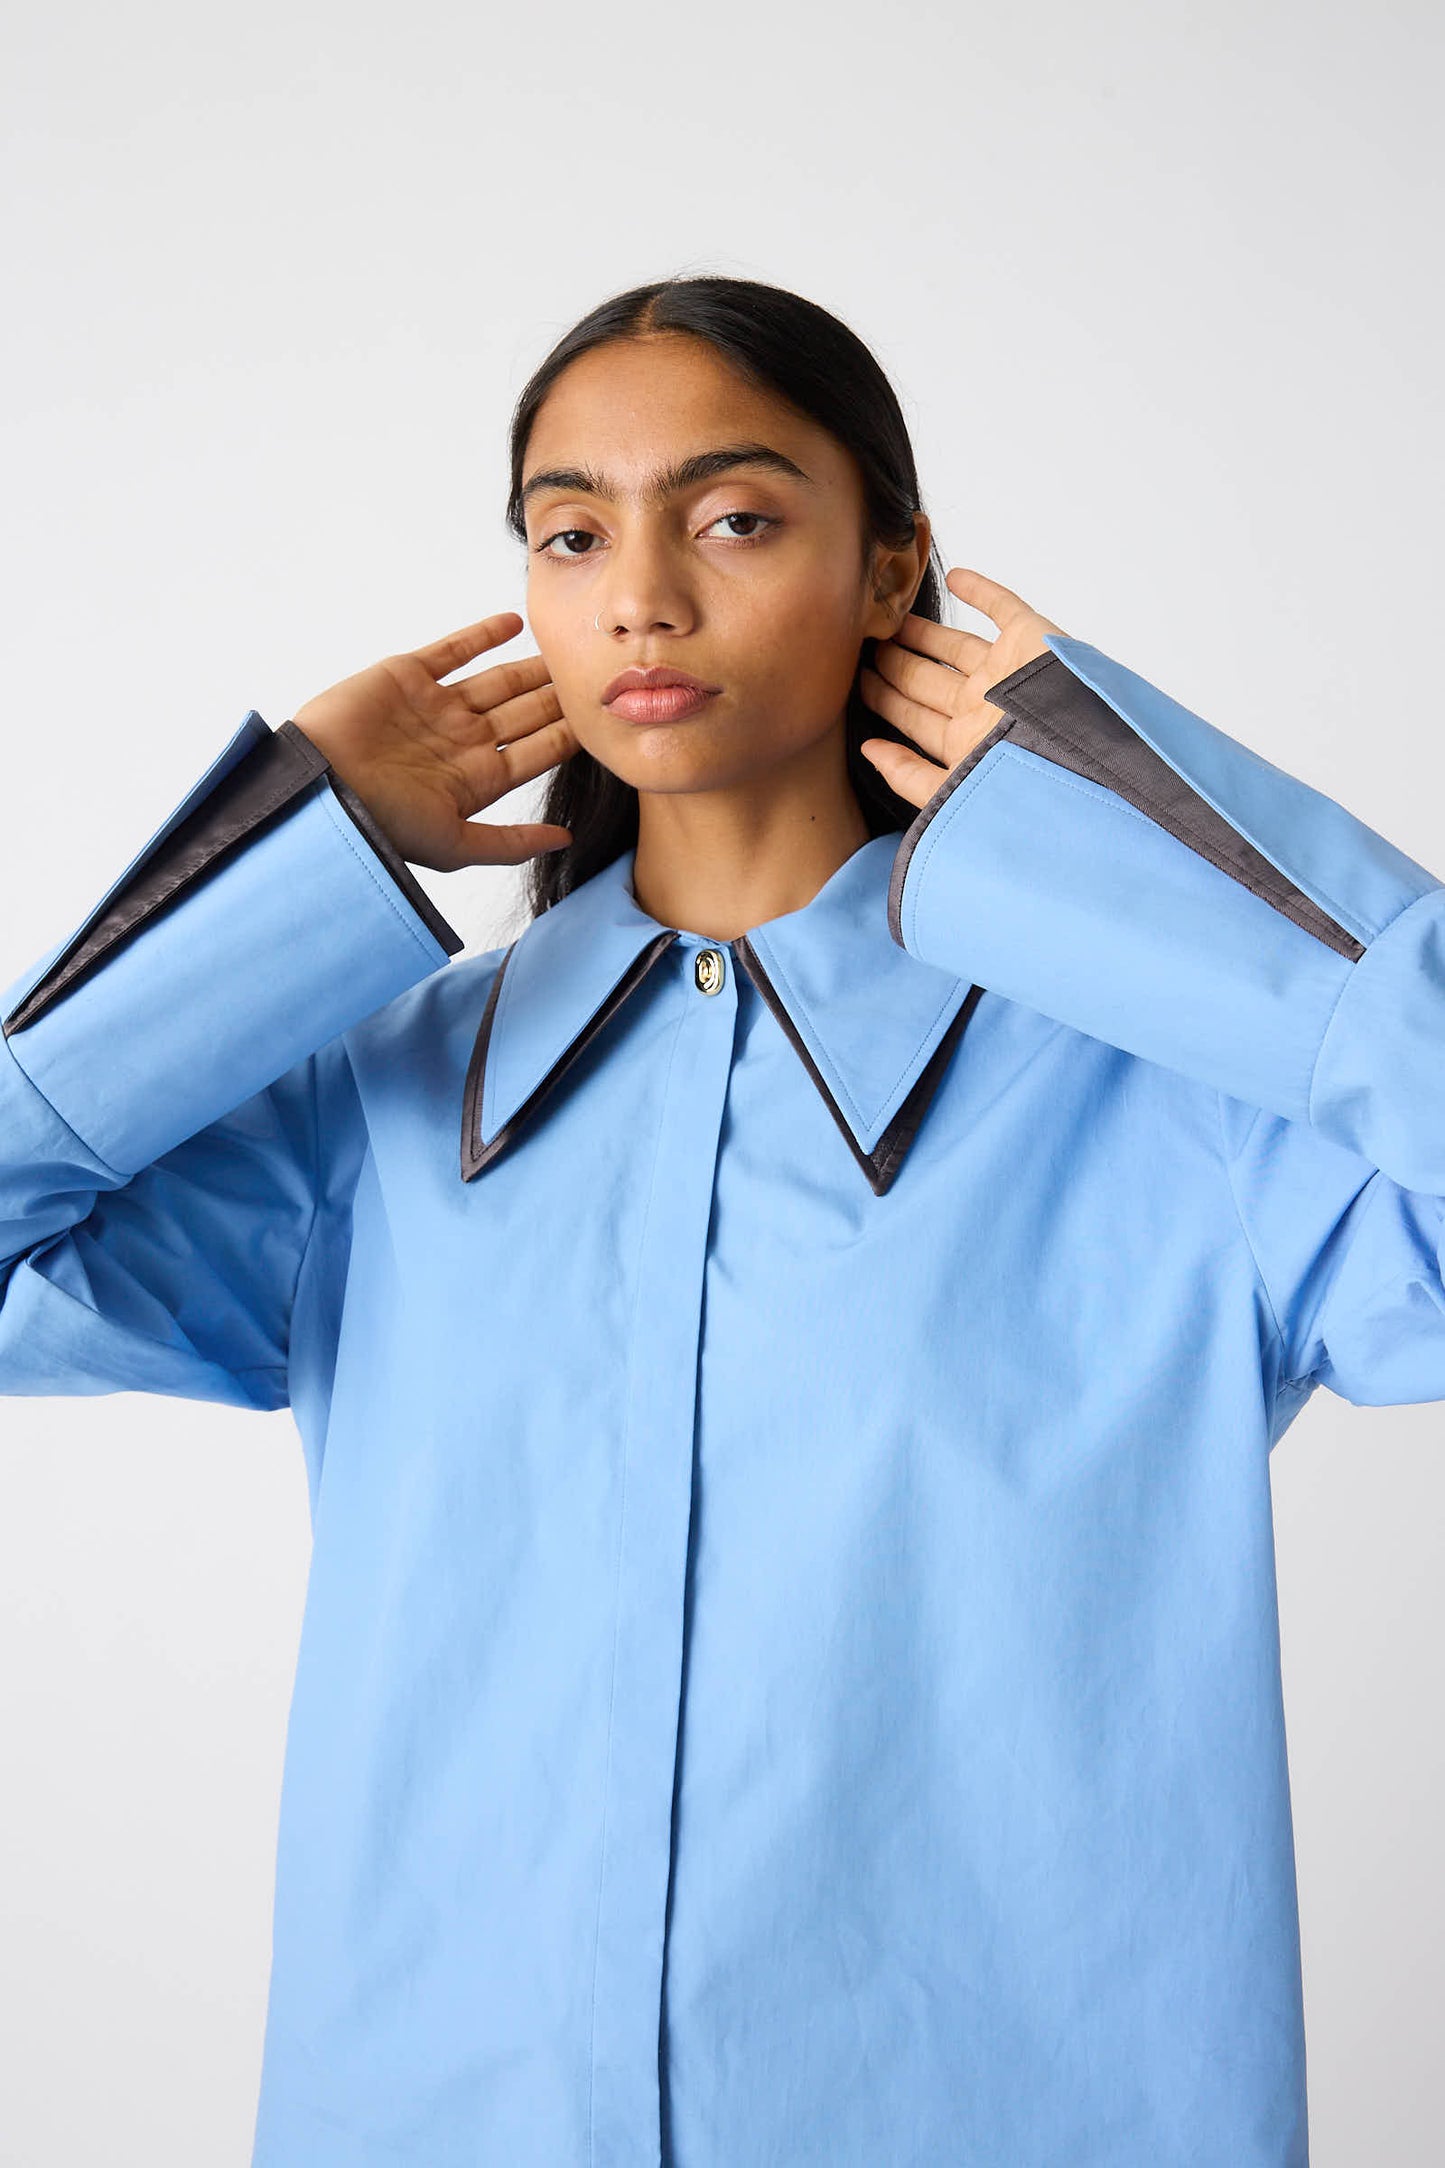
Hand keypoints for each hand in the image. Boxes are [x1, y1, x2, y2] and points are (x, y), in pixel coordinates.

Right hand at [290, 612, 579, 871]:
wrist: (319, 786)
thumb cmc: (380, 822)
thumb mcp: (454, 844)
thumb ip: (510, 843)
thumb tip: (565, 840)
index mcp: (475, 780)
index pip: (536, 752)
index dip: (568, 736)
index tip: (604, 720)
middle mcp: (460, 741)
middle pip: (524, 714)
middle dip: (558, 698)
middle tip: (597, 675)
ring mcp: (436, 707)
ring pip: (497, 681)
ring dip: (531, 668)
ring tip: (567, 650)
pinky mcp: (407, 676)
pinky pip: (453, 650)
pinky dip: (483, 635)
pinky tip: (514, 622)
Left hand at [858, 568, 1067, 810]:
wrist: (1085, 758)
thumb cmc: (1025, 782)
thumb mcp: (954, 792)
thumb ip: (909, 776)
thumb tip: (866, 750)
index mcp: (965, 743)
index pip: (913, 717)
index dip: (884, 699)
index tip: (855, 684)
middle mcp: (982, 707)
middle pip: (926, 680)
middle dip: (895, 666)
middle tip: (863, 648)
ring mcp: (1006, 672)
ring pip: (953, 646)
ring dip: (922, 633)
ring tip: (891, 621)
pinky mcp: (1031, 641)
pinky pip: (1002, 607)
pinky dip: (980, 590)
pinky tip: (955, 576)